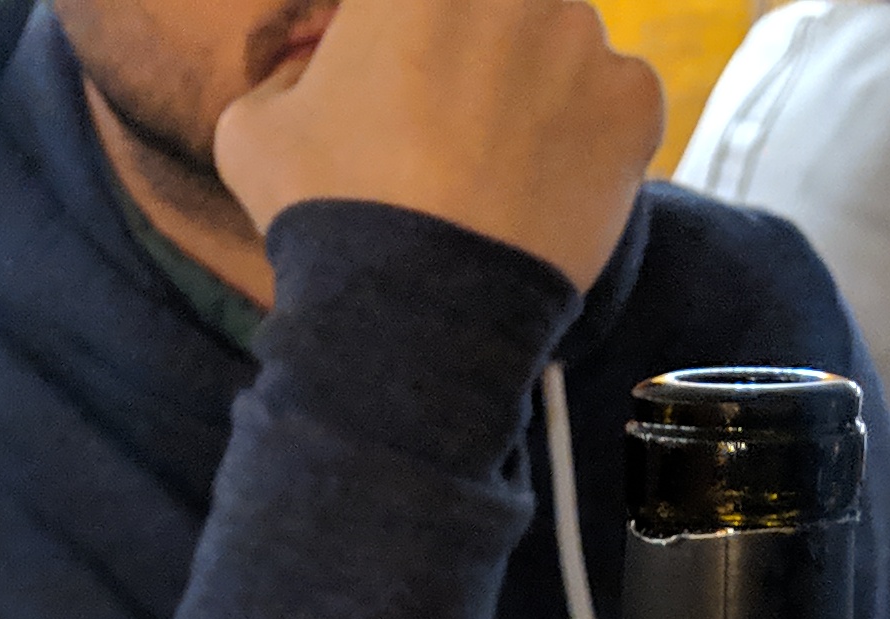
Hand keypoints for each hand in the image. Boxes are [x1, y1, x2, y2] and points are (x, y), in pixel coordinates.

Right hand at [215, 0, 661, 292]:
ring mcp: (580, 34)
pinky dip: (587, 131)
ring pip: (558, 39)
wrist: (418, 316)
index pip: (409, 2)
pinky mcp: (634, 99)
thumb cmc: (328, 217)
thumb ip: (289, 68)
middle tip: (447, 118)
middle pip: (493, 6)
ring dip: (532, 82)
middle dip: (472, 47)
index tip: (394, 76)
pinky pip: (615, 95)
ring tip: (495, 162)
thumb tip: (317, 62)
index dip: (398, 39)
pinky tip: (542, 183)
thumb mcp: (254, 127)